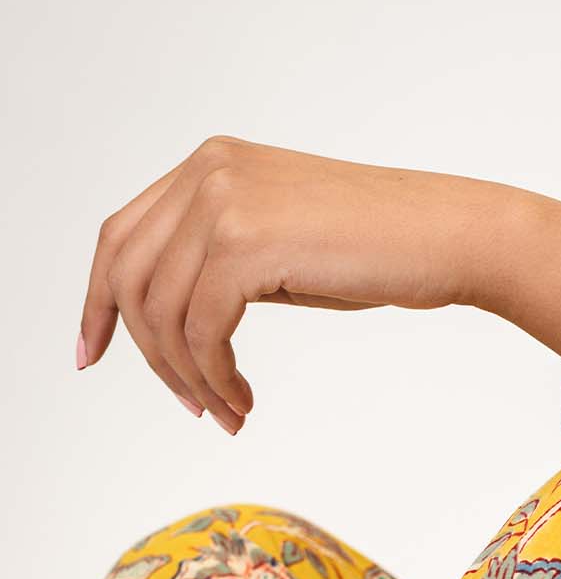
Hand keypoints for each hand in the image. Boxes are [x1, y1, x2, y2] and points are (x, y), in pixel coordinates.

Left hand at [78, 137, 494, 432]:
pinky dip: (216, 378)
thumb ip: (224, 259)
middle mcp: (207, 172)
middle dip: (146, 353)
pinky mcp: (246, 242)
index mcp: (210, 165)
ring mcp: (223, 202)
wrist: (448, 237)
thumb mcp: (282, 245)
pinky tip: (244, 401)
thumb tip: (176, 322)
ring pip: (161, 311)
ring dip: (189, 378)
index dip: (97, 300)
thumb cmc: (381, 250)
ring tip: (227, 413)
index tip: (93, 353)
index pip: (121, 236)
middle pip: (126, 275)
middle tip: (189, 406)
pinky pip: (201, 329)